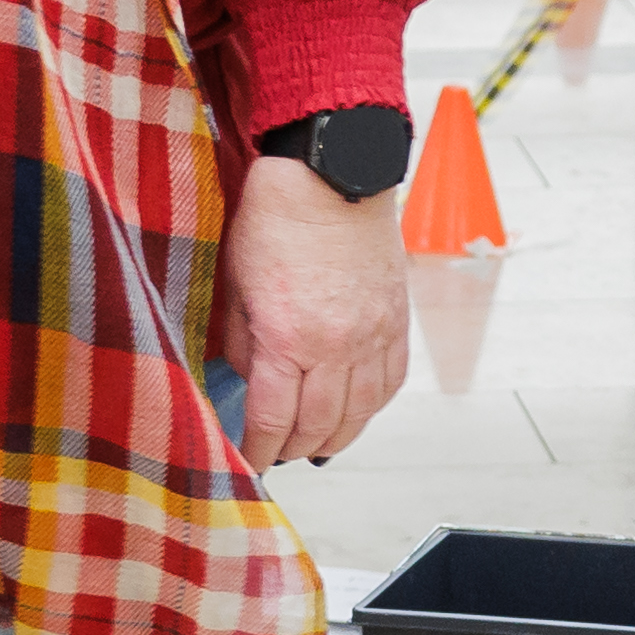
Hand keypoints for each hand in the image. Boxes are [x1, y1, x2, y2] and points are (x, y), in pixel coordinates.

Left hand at [221, 155, 407, 464]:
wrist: (331, 172)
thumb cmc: (276, 217)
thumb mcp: (237, 284)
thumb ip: (242, 341)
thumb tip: (248, 381)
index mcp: (288, 337)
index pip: (274, 419)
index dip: (259, 450)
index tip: (250, 462)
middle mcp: (337, 344)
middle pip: (319, 426)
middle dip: (294, 449)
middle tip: (278, 454)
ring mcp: (374, 334)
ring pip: (361, 413)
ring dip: (336, 437)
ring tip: (316, 445)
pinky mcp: (397, 318)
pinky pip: (391, 381)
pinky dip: (373, 406)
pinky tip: (356, 411)